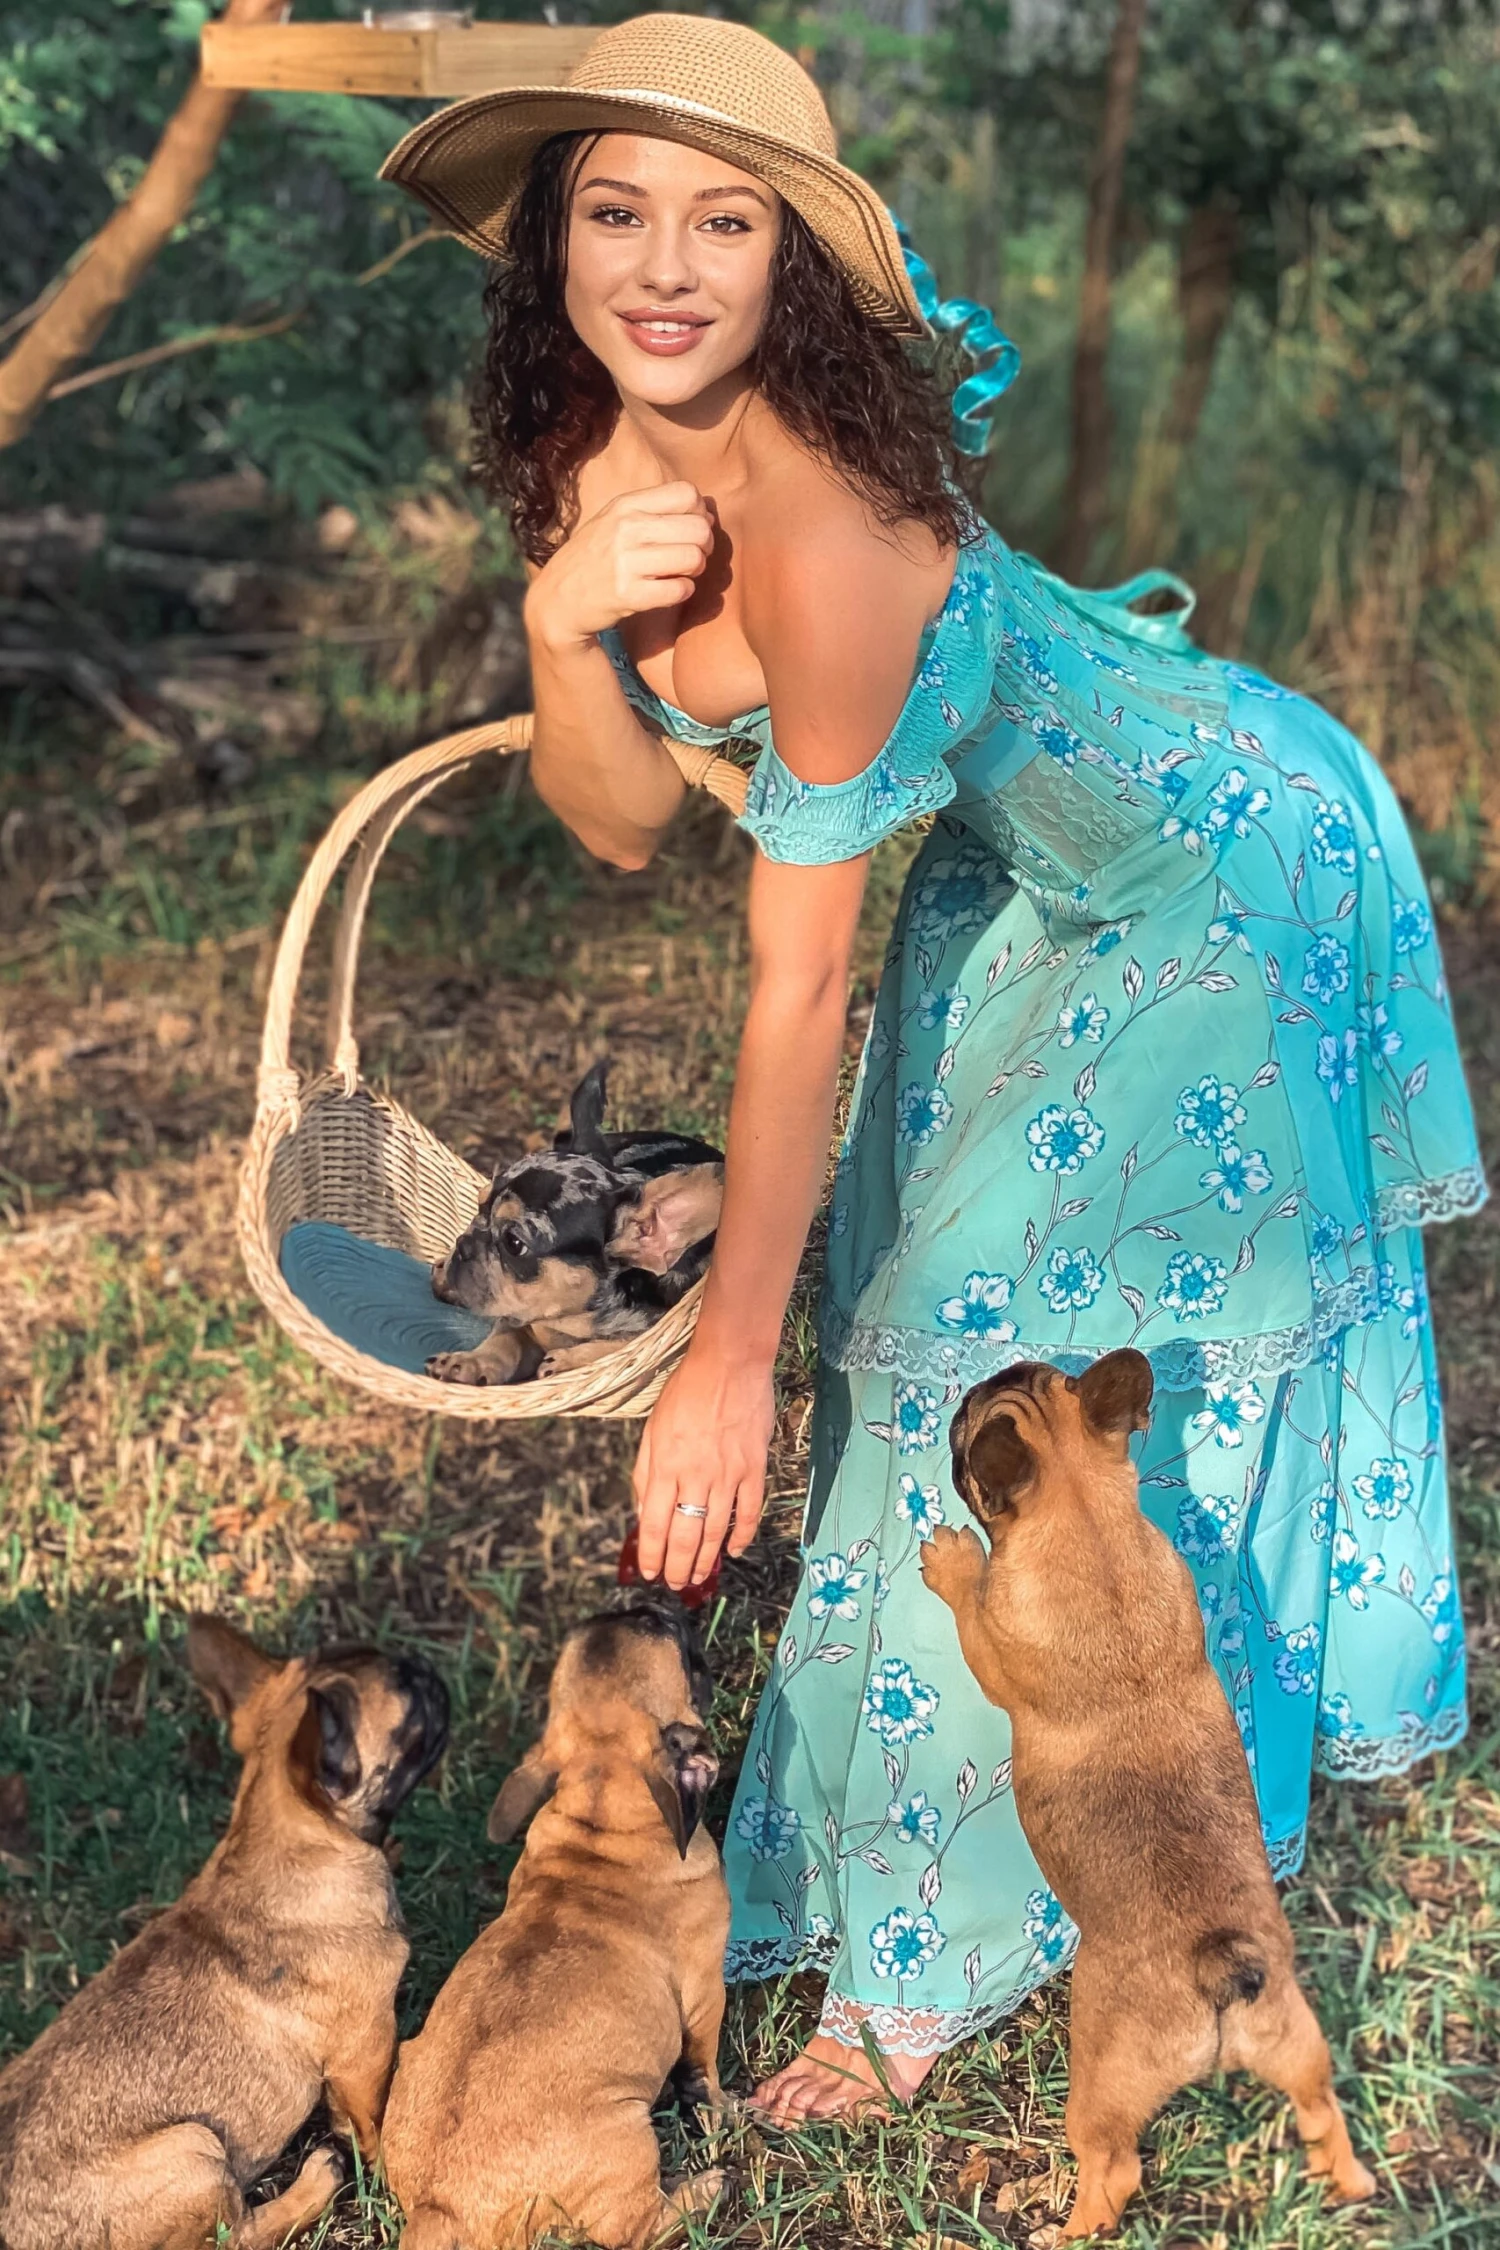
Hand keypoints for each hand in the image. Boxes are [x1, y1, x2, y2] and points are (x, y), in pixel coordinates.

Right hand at [525, 480, 713, 650]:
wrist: (557, 599)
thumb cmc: (593, 558)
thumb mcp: (613, 520)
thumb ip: (653, 510)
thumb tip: (706, 510)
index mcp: (625, 505)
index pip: (686, 493)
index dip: (699, 513)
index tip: (691, 529)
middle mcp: (626, 529)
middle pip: (698, 528)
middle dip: (704, 545)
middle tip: (694, 556)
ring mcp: (626, 562)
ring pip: (693, 559)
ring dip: (696, 570)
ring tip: (681, 574)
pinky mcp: (628, 596)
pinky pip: (680, 590)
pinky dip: (683, 592)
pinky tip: (670, 591)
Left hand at [632, 1345, 774, 1592]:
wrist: (729, 1365)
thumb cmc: (686, 1391)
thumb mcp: (652, 1429)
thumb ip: (646, 1473)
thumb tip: (645, 1512)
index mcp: (665, 1466)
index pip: (656, 1524)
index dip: (652, 1555)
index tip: (650, 1572)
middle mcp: (695, 1476)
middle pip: (685, 1535)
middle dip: (678, 1567)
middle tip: (675, 1584)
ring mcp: (728, 1475)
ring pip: (715, 1530)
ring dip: (705, 1559)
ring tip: (699, 1576)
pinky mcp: (754, 1468)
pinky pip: (749, 1512)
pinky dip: (742, 1536)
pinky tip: (734, 1550)